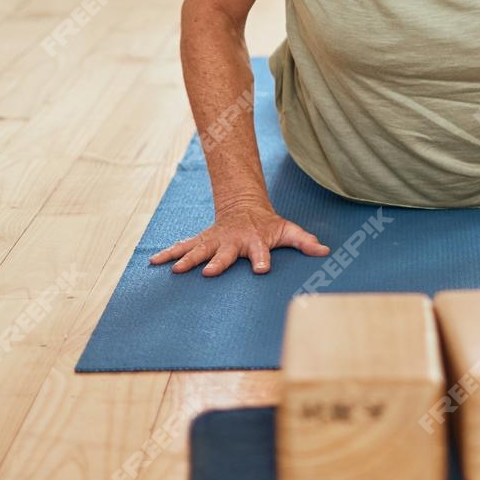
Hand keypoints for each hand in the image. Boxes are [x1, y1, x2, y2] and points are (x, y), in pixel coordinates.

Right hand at [147, 200, 330, 276]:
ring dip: (186, 259)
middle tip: (210, 272)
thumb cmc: (268, 226)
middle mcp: (232, 242)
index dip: (262, 260)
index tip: (261, 270)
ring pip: (198, 250)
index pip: (261, 252)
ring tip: (175, 269)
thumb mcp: (288, 231)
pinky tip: (153, 262)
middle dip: (217, 262)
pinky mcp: (201, 242)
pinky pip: (182, 247)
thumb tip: (326, 251)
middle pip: (225, 253)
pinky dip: (168, 253)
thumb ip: (305, 241)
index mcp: (255, 242)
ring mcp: (214, 241)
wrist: (244, 207)